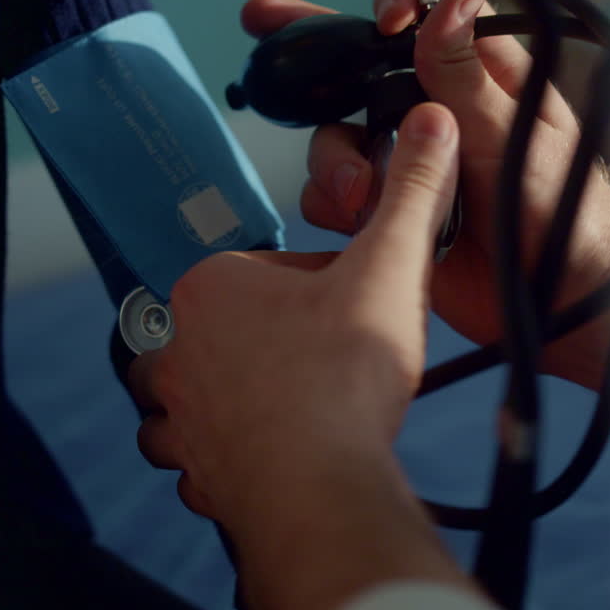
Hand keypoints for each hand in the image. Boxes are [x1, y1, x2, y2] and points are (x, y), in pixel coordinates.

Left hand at [130, 104, 473, 609]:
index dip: (324, 286)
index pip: (271, 268)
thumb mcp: (391, 269)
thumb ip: (411, 195)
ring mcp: (181, 415)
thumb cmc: (345, 377)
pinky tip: (279, 453)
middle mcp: (178, 347)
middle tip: (334, 360)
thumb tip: (432, 122)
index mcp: (212, 285)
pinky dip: (232, 454)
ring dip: (241, 395)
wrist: (322, 486)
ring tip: (298, 406)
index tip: (357, 311)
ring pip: (204, 391)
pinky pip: (202, 455)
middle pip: (236, 326)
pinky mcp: (195, 470)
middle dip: (279, 338)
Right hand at [242, 0, 609, 390]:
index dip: (394, 5)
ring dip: (338, 163)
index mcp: (473, 77)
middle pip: (356, 71)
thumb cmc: (560, 209)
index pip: (423, 16)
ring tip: (363, 196)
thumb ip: (467, 72)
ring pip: (336, 139)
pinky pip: (334, 196)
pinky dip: (338, 208)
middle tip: (262, 20)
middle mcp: (430, 113)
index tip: (383, 18)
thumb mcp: (513, 131)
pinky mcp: (386, 211)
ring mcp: (404, 163)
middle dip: (310, 54)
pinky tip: (362, 221)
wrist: (554, 298)